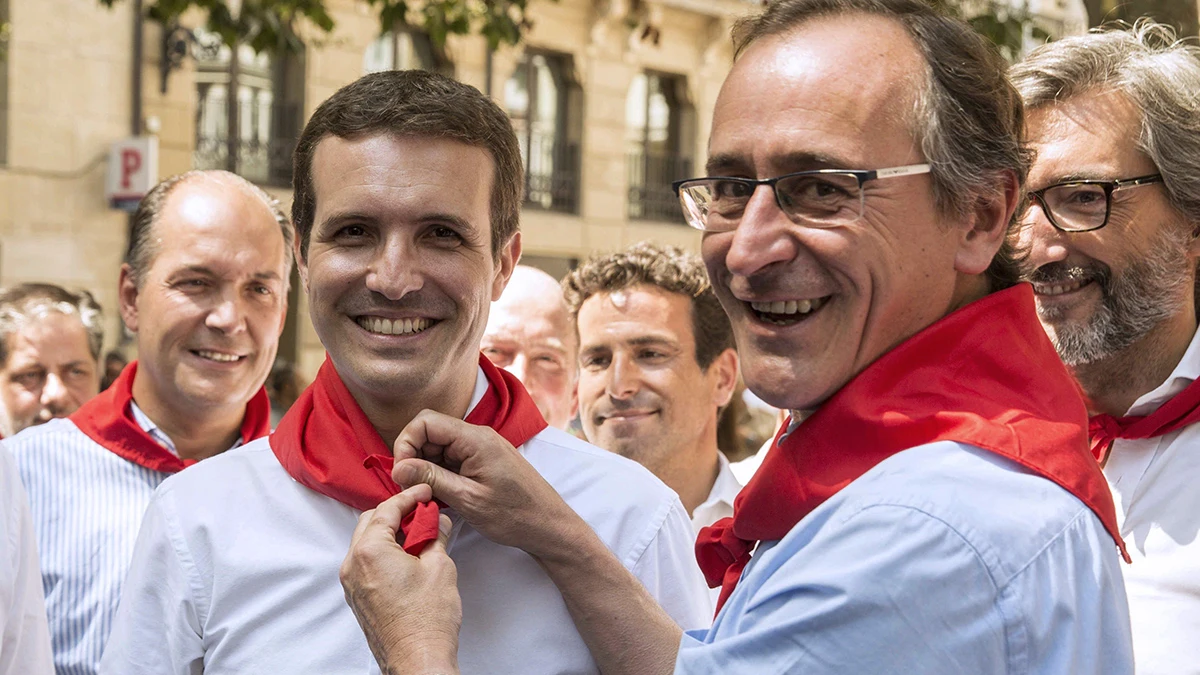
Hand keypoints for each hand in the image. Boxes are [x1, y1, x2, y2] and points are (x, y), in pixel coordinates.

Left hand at [340, 484, 460, 674]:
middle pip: (370, 522)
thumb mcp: (440, 566)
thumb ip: (436, 536)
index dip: (409, 497)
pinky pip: (367, 562)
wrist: (418, 659)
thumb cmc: (426, 621)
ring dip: (390, 533)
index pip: (387, 509)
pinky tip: (409, 556)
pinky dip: (385, 551)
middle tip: (423, 512)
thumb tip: (438, 522)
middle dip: (396, 513)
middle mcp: (353, 565)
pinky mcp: (359, 597)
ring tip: (420, 534)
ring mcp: (353, 583)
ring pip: (367, 542)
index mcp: (370, 551)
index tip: (424, 493)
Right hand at [391, 410, 584, 560]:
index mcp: (476, 439)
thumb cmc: (514, 515)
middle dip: (413, 457)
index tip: (402, 474)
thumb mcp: (467, 499)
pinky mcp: (483, 461)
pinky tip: (440, 495)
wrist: (548, 526)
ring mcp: (481, 448)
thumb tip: (398, 468)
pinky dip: (440, 473)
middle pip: (431, 432)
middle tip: (411, 488)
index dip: (406, 444)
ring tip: (427, 495)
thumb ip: (431, 479)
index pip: (426, 422)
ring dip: (426, 467)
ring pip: (439, 446)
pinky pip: (452, 458)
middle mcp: (478, 437)